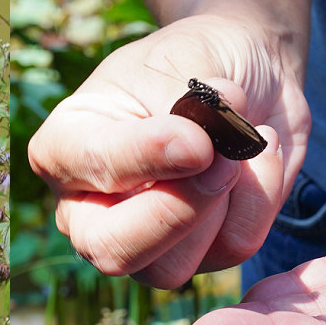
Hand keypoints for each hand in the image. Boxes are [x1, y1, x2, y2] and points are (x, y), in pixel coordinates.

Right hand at [28, 14, 310, 287]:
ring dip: (223, 202)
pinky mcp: (200, 251)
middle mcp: (90, 206)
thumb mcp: (183, 64)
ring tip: (243, 141)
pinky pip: (231, 249)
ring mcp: (144, 238)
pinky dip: (260, 199)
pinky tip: (258, 158)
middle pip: (112, 251)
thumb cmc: (199, 57)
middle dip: (178, 209)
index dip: (148, 159)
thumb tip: (198, 153)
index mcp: (65, 147)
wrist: (252, 68)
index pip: (92, 170)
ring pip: (171, 268)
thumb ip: (182, 110)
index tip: (198, 135)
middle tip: (222, 155)